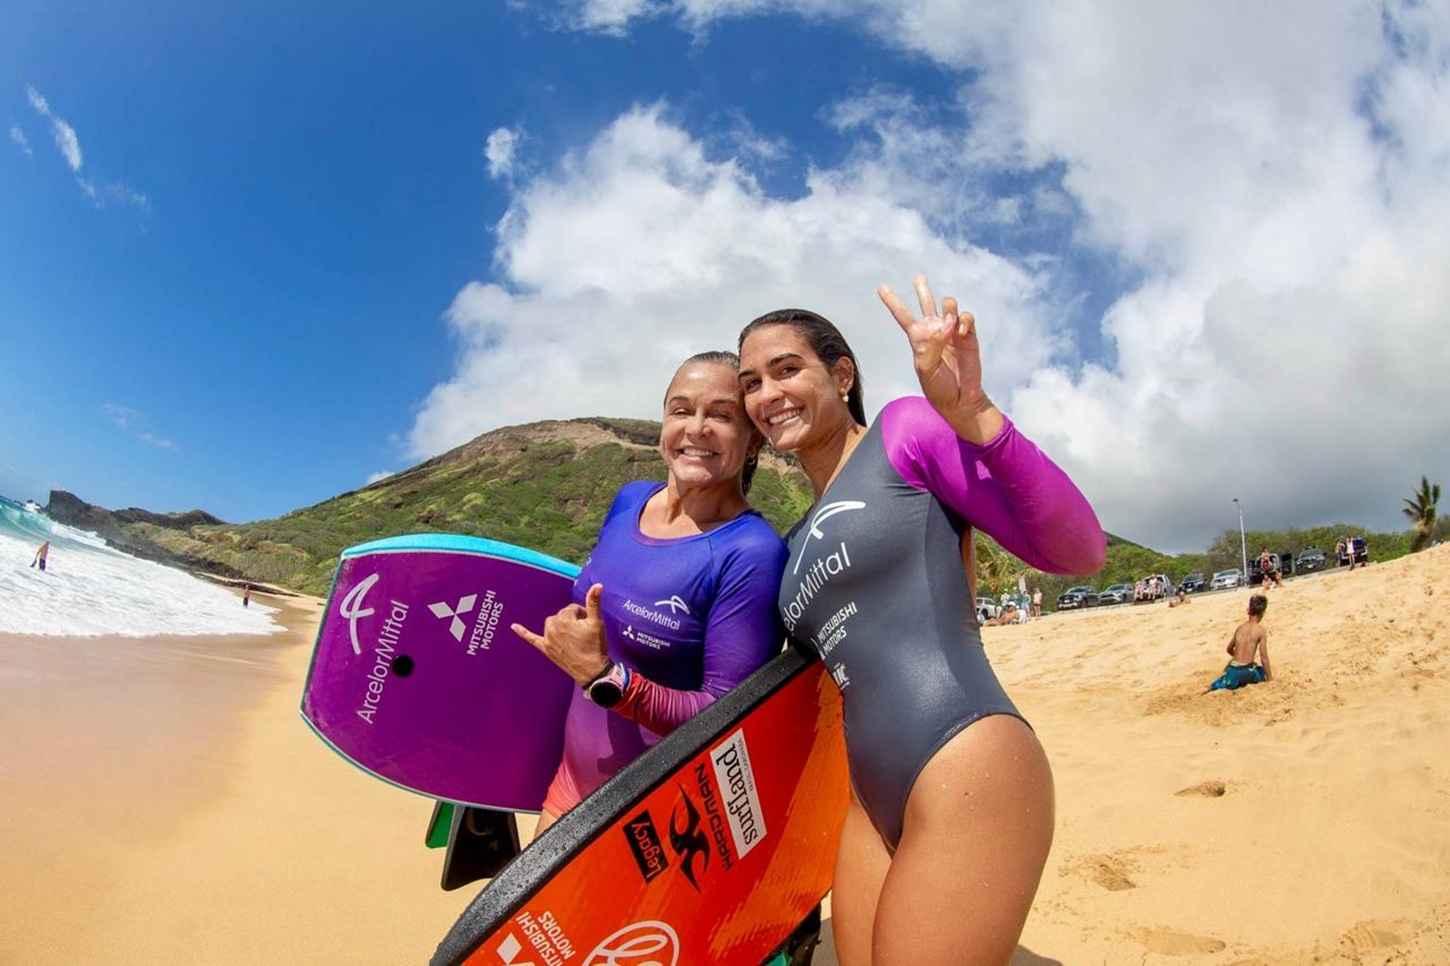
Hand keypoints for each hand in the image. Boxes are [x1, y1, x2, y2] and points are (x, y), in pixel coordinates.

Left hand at [511, 583, 611, 685]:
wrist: (591, 670)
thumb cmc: (595, 646)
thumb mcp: (597, 622)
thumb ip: (594, 602)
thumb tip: (597, 585)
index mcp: (564, 619)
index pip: (572, 608)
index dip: (583, 614)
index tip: (589, 623)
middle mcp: (552, 628)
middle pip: (562, 615)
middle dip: (572, 619)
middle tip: (583, 631)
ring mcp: (548, 639)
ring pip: (551, 624)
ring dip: (559, 625)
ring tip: (572, 633)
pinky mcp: (546, 649)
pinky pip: (532, 639)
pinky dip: (523, 632)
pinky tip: (514, 626)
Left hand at [878, 274, 1000, 442]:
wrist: (960, 398)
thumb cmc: (937, 387)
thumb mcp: (925, 368)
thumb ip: (931, 345)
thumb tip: (945, 325)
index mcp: (918, 339)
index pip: (903, 316)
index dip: (892, 301)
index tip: (880, 287)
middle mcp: (934, 331)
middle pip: (926, 303)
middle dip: (922, 289)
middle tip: (918, 277)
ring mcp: (951, 331)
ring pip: (948, 305)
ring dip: (948, 308)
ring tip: (949, 322)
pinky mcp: (968, 335)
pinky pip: (966, 317)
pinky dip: (964, 320)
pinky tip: (961, 331)